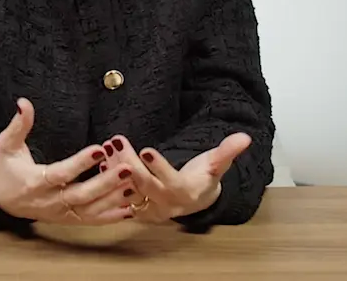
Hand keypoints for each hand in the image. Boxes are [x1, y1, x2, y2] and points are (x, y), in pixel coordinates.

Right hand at [0, 98, 136, 224]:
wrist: (3, 201)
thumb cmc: (8, 170)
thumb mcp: (7, 146)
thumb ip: (18, 126)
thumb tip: (23, 102)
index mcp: (34, 183)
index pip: (60, 173)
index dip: (80, 163)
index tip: (100, 149)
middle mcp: (50, 202)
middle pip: (80, 196)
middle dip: (105, 183)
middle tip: (127, 168)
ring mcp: (60, 214)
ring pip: (90, 211)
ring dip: (113, 199)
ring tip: (134, 184)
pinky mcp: (68, 220)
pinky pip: (92, 221)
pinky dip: (111, 217)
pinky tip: (130, 208)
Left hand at [100, 132, 250, 222]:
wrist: (194, 200)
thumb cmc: (204, 177)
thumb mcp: (217, 164)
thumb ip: (228, 151)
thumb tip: (245, 137)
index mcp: (184, 192)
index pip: (170, 181)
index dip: (158, 166)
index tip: (146, 149)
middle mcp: (164, 204)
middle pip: (143, 185)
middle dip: (128, 163)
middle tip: (117, 141)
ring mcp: (148, 208)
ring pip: (128, 189)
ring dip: (115, 169)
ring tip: (107, 146)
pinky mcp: (136, 208)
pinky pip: (120, 194)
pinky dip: (110, 177)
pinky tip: (101, 160)